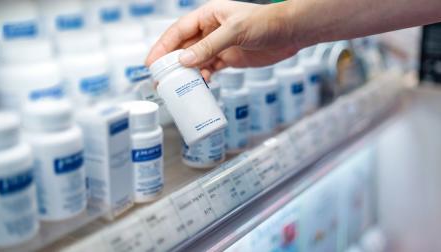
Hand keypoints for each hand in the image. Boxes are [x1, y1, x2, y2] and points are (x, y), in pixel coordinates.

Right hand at [145, 0, 299, 78]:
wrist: (289, 33)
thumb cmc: (264, 23)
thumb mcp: (235, 32)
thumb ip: (209, 46)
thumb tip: (184, 60)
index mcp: (207, 16)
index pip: (178, 31)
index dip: (163, 46)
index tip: (151, 62)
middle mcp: (210, 30)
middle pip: (184, 47)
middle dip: (171, 63)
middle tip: (159, 80)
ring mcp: (219, 45)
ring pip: (195, 59)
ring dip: (186, 72)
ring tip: (176, 87)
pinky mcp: (229, 58)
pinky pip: (210, 68)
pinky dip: (203, 76)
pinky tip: (200, 84)